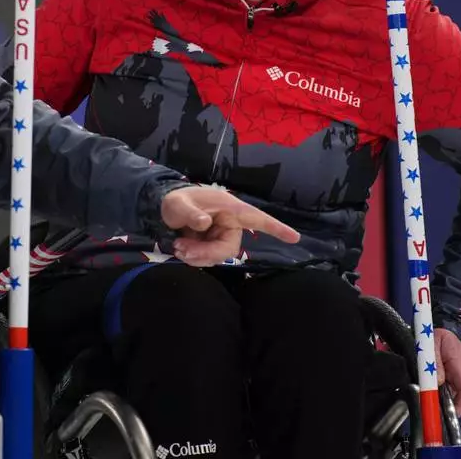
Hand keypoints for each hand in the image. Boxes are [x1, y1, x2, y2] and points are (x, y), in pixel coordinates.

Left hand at [160, 184, 299, 265]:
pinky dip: (195, 258)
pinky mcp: (213, 246)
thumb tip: (204, 223)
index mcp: (230, 209)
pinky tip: (181, 250)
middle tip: (182, 250)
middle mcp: (230, 223)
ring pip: (218, 256)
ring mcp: (222, 236)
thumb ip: (190, 213)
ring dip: (198, 257)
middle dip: (206, 253)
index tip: (294, 237)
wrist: (166, 209)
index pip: (257, 218)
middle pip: (229, 248)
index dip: (276, 228)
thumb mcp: (178, 204)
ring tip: (179, 247)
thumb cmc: (177, 201)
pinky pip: (210, 259)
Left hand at [435, 327, 460, 415]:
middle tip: (432, 410)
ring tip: (428, 402)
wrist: (445, 326)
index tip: (451, 415)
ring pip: (450, 390)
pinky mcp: (451, 372)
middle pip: (456, 394)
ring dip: (440, 397)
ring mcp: (457, 373)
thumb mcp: (432, 345)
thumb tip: (437, 382)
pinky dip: (438, 390)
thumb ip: (434, 362)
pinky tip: (428, 390)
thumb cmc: (439, 334)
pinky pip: (445, 384)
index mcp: (460, 367)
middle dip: (446, 404)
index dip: (460, 405)